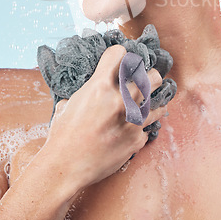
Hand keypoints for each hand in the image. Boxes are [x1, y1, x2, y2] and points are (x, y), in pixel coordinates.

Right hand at [43, 44, 165, 187]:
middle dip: (148, 75)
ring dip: (152, 100)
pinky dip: (142, 126)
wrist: (65, 166)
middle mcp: (120, 100)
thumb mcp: (70, 102)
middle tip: (144, 79)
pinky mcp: (137, 139)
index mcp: (100, 86)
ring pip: (157, 101)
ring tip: (147, 101)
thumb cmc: (63, 134)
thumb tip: (95, 84)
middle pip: (151, 75)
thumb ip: (88, 89)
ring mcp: (132, 120)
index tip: (121, 59)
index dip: (120, 54)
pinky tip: (136, 126)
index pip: (120, 53)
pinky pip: (148, 127)